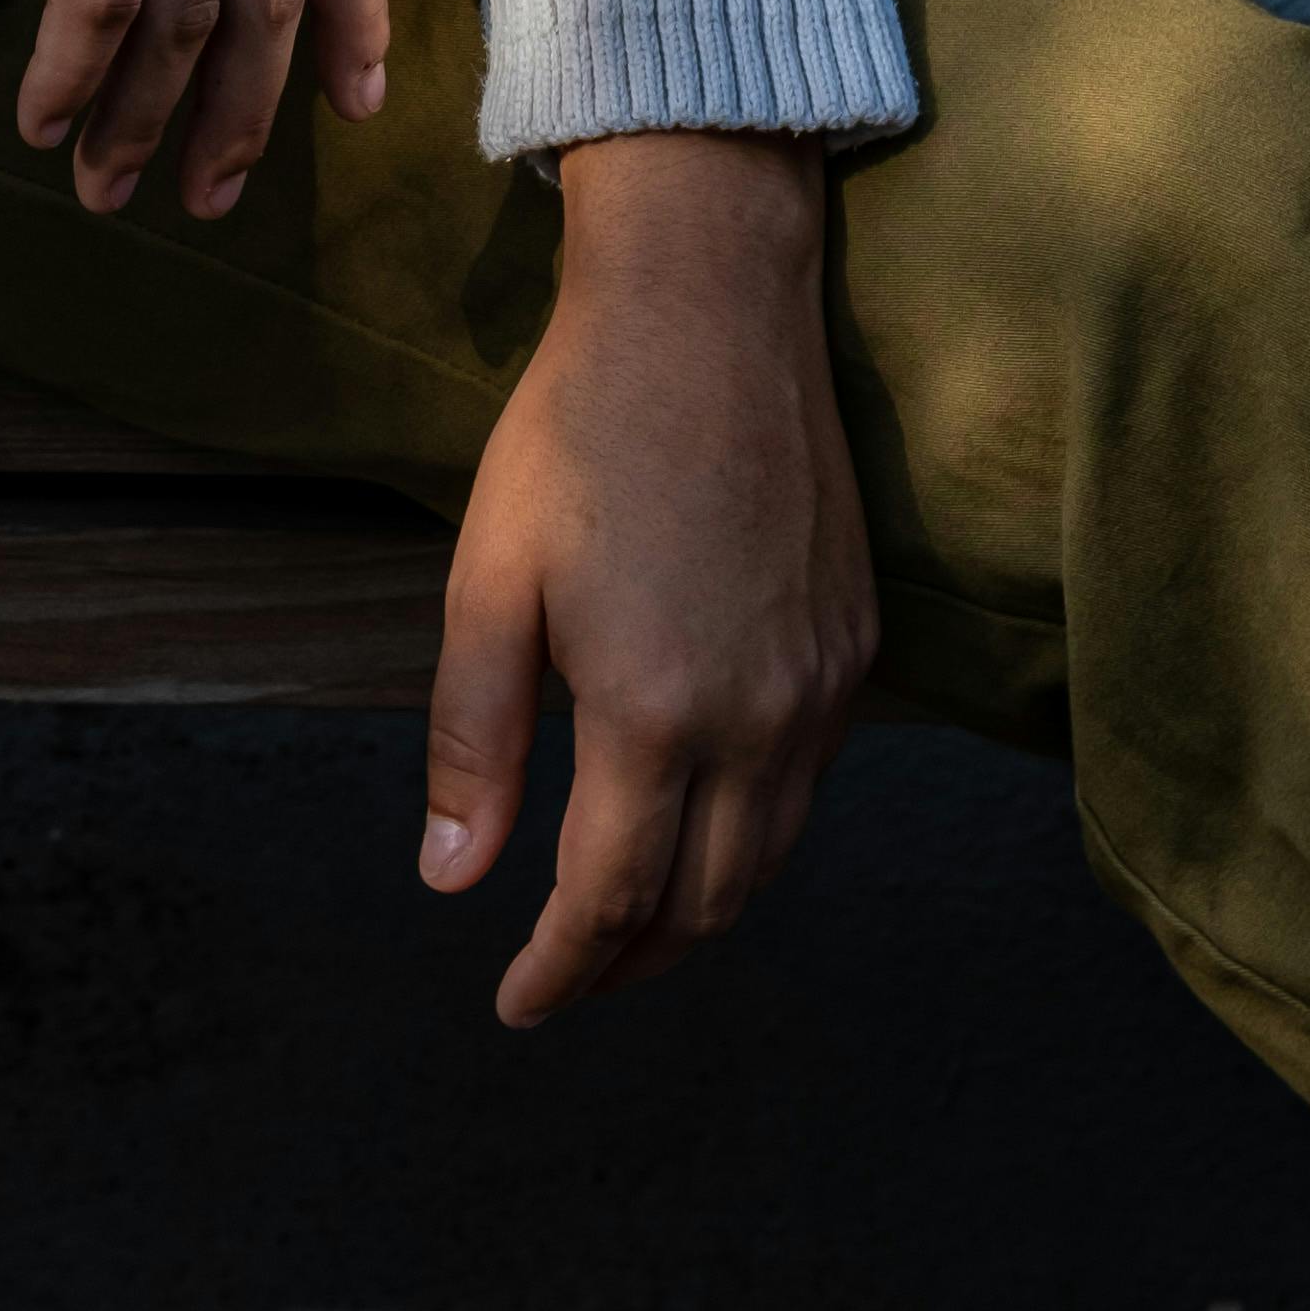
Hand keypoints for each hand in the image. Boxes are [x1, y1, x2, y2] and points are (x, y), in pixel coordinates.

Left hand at [420, 132, 871, 1027]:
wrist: (707, 307)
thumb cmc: (576, 433)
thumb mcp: (488, 583)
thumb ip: (474, 741)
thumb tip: (452, 878)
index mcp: (655, 711)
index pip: (611, 899)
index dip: (560, 969)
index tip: (515, 1003)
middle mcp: (759, 717)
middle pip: (706, 903)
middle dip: (631, 963)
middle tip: (565, 980)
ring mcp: (823, 683)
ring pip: (770, 855)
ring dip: (699, 911)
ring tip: (628, 928)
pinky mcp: (858, 641)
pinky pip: (809, 783)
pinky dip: (752, 834)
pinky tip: (699, 818)